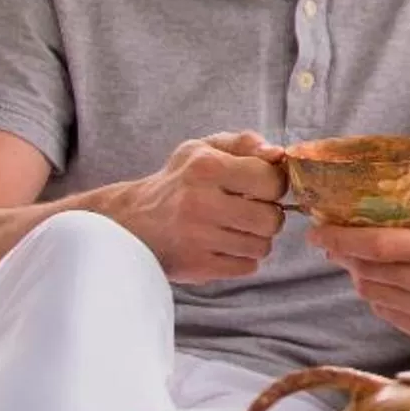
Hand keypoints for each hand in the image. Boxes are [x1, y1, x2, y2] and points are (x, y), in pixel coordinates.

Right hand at [107, 132, 286, 282]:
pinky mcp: (196, 266)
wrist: (131, 221)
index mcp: (206, 167)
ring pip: (262, 246)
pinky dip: (242, 258)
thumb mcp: (204, 149)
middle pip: (271, 219)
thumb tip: (278, 153)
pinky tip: (224, 245)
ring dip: (255, 238)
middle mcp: (200, 202)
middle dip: (269, 215)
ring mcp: (197, 238)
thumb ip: (245, 143)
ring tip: (235, 228)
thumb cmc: (178, 181)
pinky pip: (246, 267)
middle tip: (251, 210)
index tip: (262, 187)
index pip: (271, 181)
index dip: (274, 185)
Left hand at [309, 155, 409, 344]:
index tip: (317, 230)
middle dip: (343, 254)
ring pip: (372, 292)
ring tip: (356, 255)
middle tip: (331, 239)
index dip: (342, 238)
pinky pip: (386, 311)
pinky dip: (377, 293)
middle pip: (369, 271)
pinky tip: (384, 277)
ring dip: (358, 273)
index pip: (379, 246)